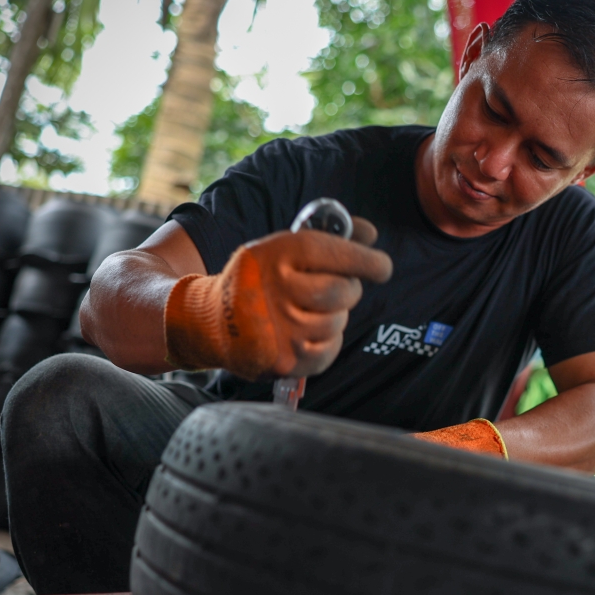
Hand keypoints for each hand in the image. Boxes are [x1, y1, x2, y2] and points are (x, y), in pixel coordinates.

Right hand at [247, 217, 391, 376]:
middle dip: (349, 289)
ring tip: (310, 311)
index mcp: (277, 255)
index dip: (366, 260)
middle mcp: (277, 291)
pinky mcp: (284, 360)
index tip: (382, 267)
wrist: (212, 321)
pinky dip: (326, 342)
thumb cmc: (259, 279)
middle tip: (338, 289)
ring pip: (338, 322)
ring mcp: (280, 329)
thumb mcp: (282, 247)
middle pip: (343, 292)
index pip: (334, 253)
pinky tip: (307, 332)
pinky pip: (329, 350)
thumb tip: (370, 234)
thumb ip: (329, 238)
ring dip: (334, 316)